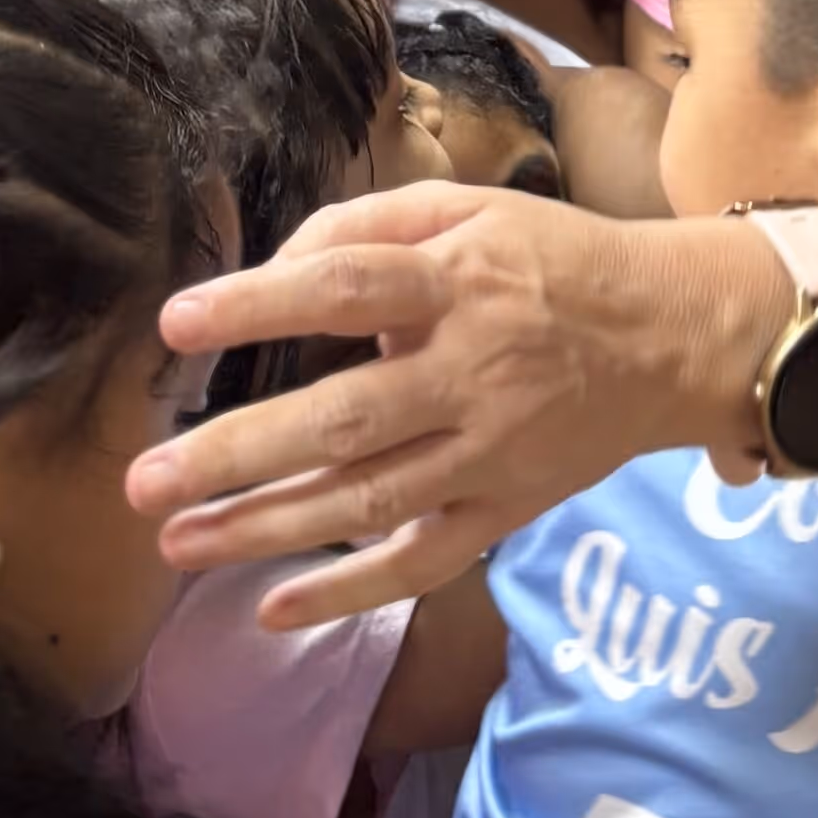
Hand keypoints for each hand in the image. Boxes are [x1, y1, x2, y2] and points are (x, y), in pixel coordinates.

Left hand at [125, 193, 785, 626]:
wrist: (673, 336)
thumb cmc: (551, 261)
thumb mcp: (468, 208)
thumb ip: (367, 227)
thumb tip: (273, 269)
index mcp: (455, 283)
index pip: (345, 289)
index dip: (257, 305)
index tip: (175, 324)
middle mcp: (468, 373)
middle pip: (342, 421)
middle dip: (237, 455)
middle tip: (144, 480)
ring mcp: (486, 453)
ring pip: (368, 502)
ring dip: (266, 529)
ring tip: (176, 542)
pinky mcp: (503, 509)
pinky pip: (421, 563)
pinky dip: (348, 591)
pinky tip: (271, 609)